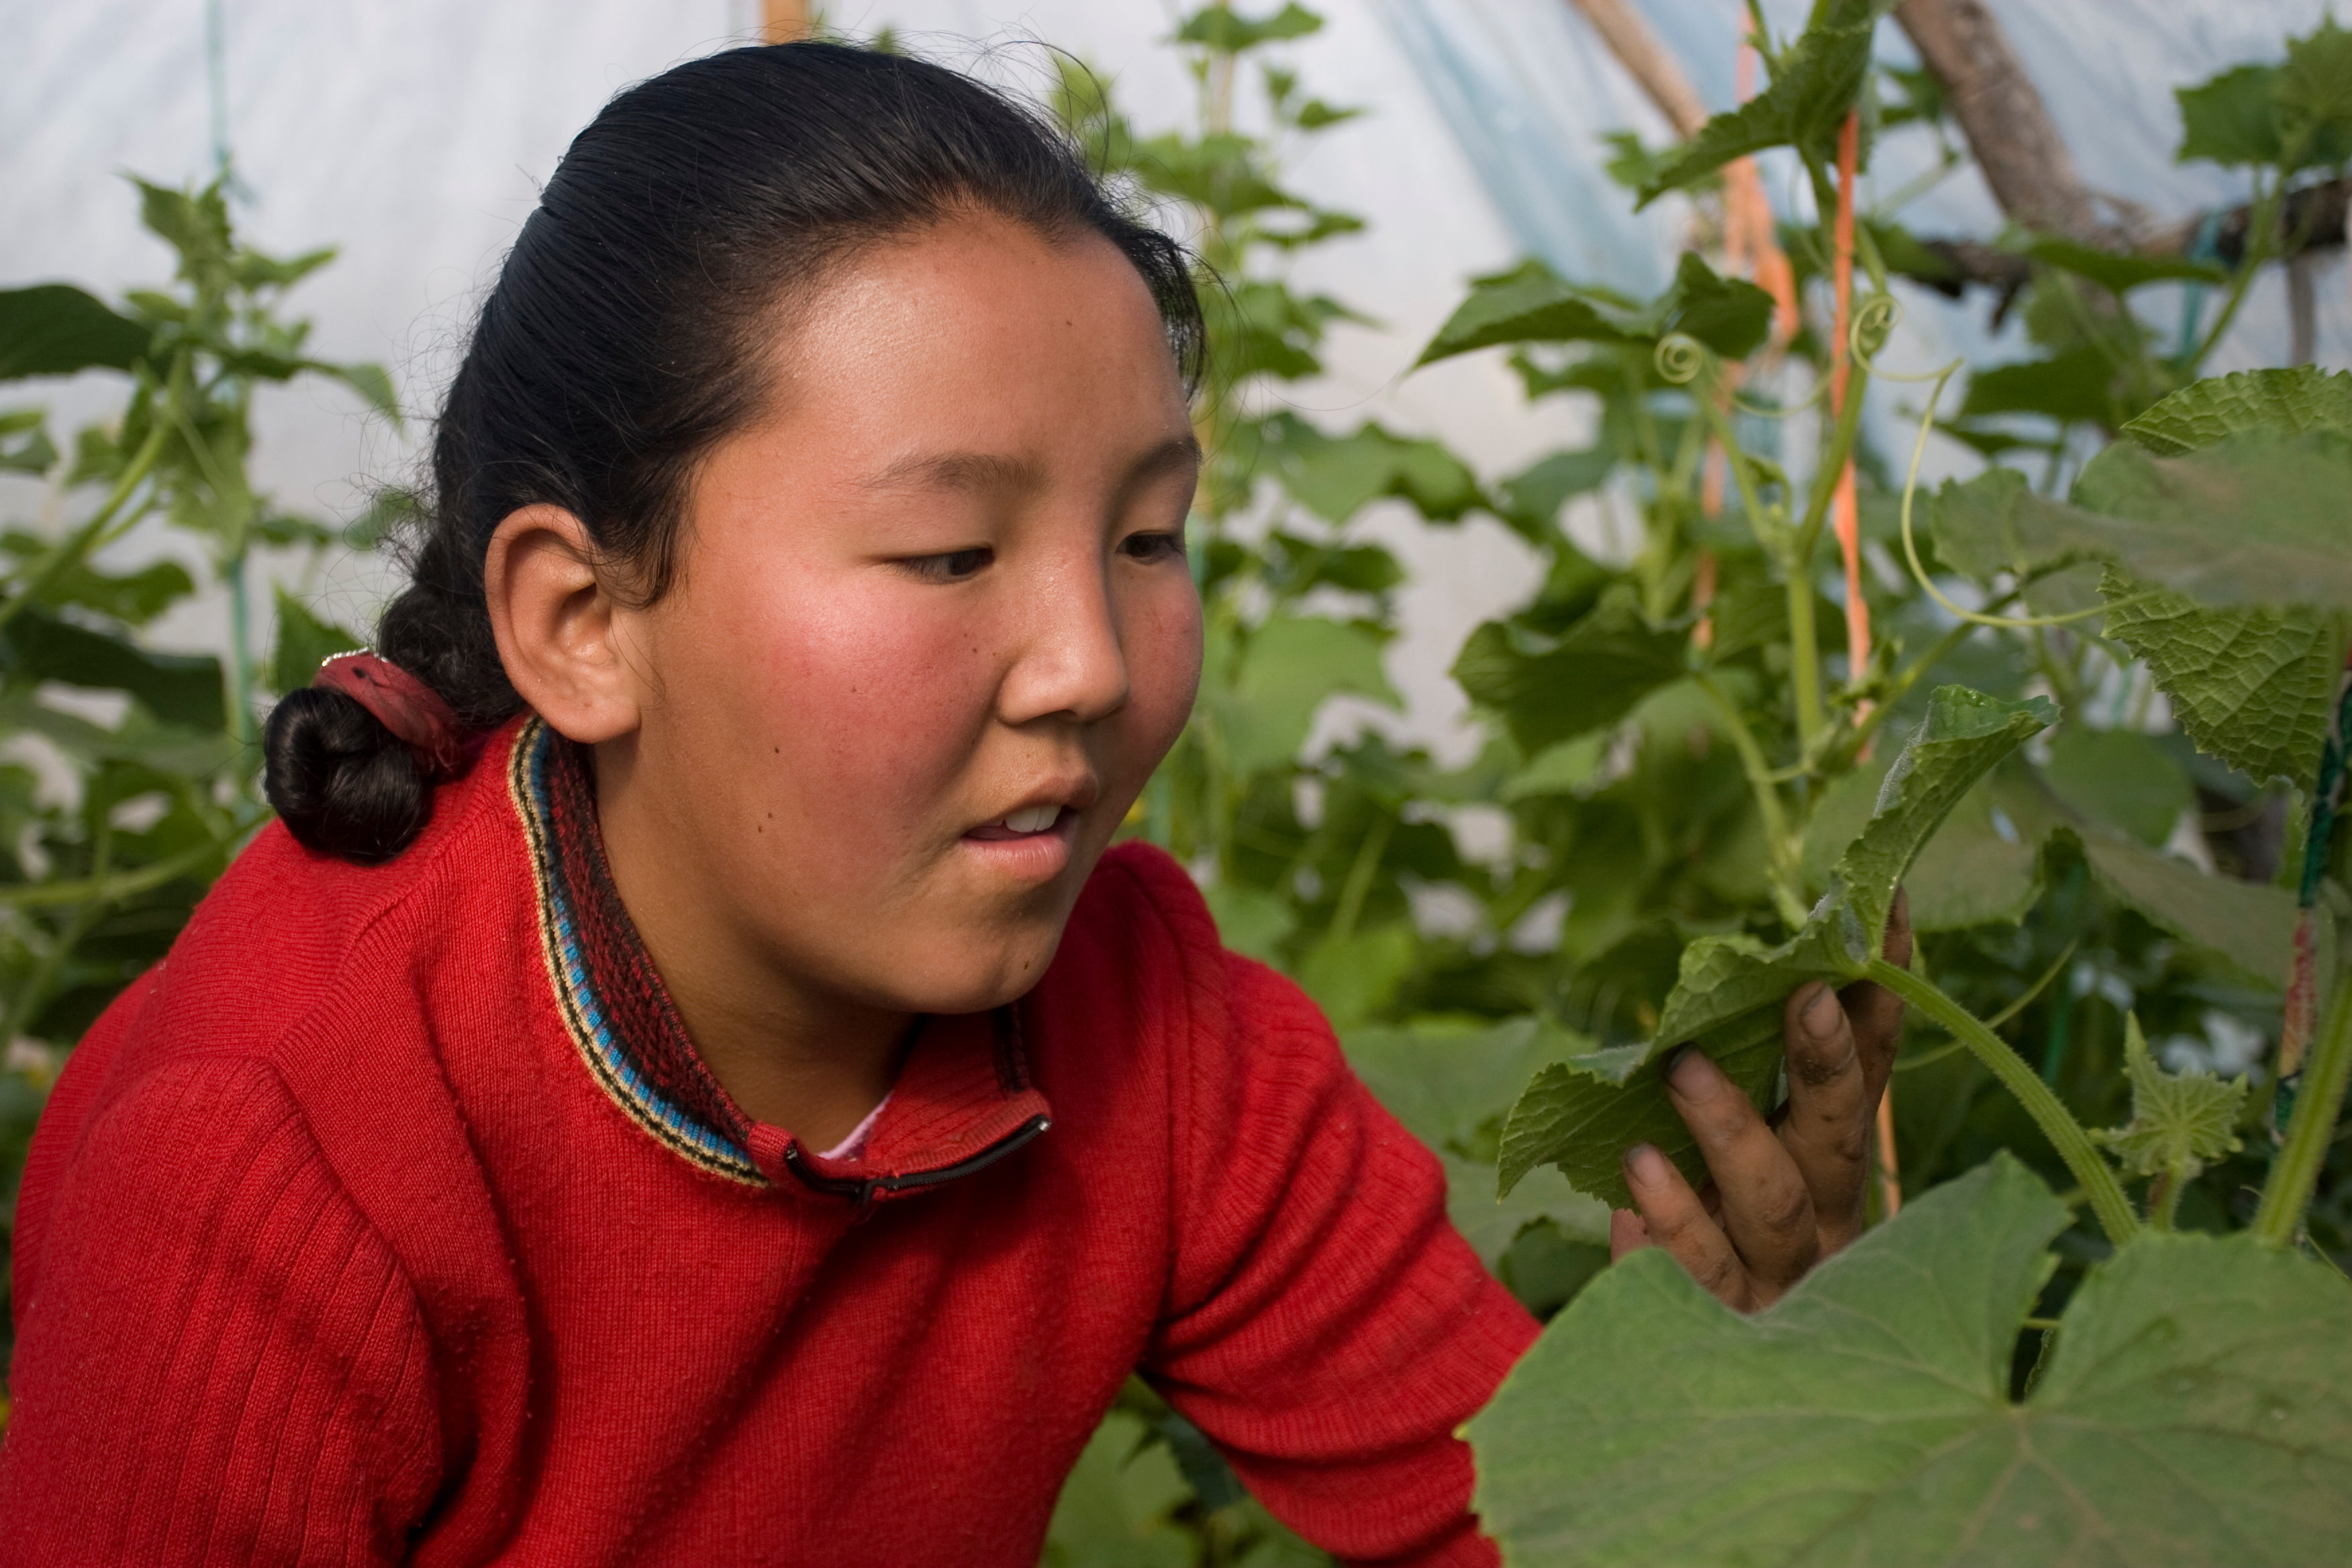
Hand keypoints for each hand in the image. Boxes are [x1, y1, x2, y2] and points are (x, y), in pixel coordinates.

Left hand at [1609, 891, 1910, 1310]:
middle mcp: (1826, 1220)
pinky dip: (1666, 1225)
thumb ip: (1746, 1080)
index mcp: (1836, 1166)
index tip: (1887, 912)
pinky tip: (1629, 1185)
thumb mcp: (1744, 1151)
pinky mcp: (1726, 1327)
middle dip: (1824, 1063)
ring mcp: (1783, 1279)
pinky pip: (1698, 1274)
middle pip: (1834, 1137)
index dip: (1884, 996)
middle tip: (1802, 992)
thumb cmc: (1724, 1238)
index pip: (1872, 1070)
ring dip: (1730, 1129)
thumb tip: (1736, 968)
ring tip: (1679, 1068)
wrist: (1739, 1397)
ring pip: (1768, 1203)